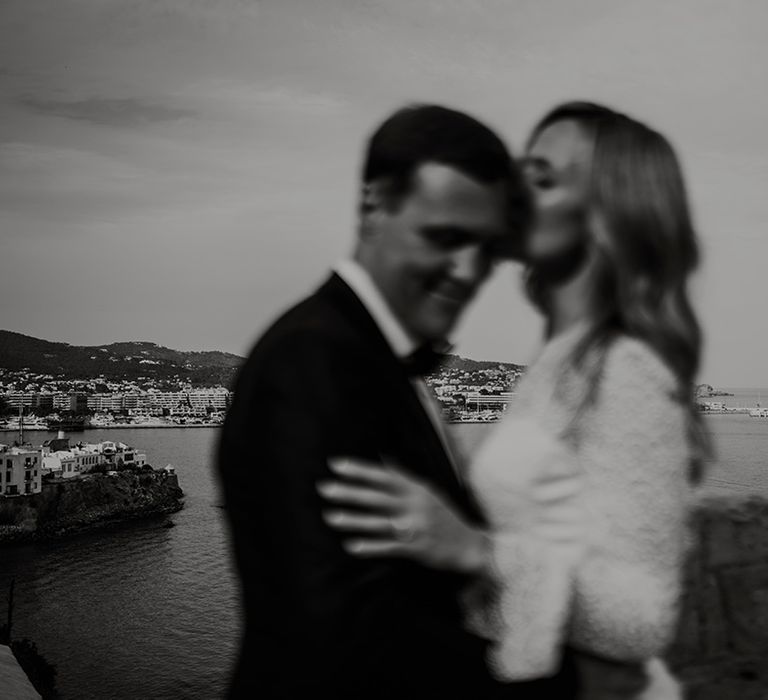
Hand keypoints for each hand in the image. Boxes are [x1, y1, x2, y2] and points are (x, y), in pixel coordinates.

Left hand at [317, 457, 488, 573]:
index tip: (336, 464)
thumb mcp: (428, 491)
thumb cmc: (445, 516)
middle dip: (349, 492)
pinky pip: (388, 547)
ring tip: (329, 516)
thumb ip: (404, 477)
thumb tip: (382, 461)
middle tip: (324, 488)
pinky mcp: (416, 548)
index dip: (359, 470)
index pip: (383, 476)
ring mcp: (415, 527)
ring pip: (379, 522)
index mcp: (417, 489)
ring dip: (353, 520)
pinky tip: (351, 546)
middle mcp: (415, 505)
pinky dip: (370, 547)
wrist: (471, 545)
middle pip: (377, 497)